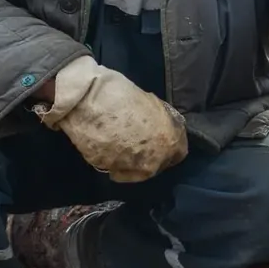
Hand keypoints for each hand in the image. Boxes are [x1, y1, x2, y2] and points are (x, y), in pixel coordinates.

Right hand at [36, 56, 187, 181]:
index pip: (179, 154)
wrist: (89, 98)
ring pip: (133, 172)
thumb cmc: (123, 95)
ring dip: (129, 163)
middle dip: (149, 157)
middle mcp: (154, 160)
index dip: (170, 148)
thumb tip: (163, 127)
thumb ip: (163, 122)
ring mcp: (130, 168)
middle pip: (156, 166)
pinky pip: (113, 168)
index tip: (160, 145)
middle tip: (137, 146)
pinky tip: (105, 146)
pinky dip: (110, 160)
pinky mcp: (107, 169)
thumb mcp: (154, 105)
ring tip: (119, 148)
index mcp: (170, 142)